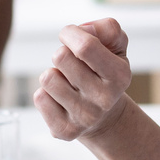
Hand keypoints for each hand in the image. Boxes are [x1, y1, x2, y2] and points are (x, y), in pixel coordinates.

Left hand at [35, 20, 132, 141]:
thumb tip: (85, 29)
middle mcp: (104, 99)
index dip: (71, 34)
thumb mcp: (116, 48)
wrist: (106, 118)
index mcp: (119, 75)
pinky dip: (46, 94)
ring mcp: (84, 117)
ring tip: (67, 82)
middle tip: (72, 64)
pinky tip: (61, 99)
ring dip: (53, 74)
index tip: (71, 37)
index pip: (85, 46)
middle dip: (62, 54)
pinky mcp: (65, 131)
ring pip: (47, 78)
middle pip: (60, 57)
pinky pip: (40, 98)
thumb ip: (108, 29)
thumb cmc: (105, 73)